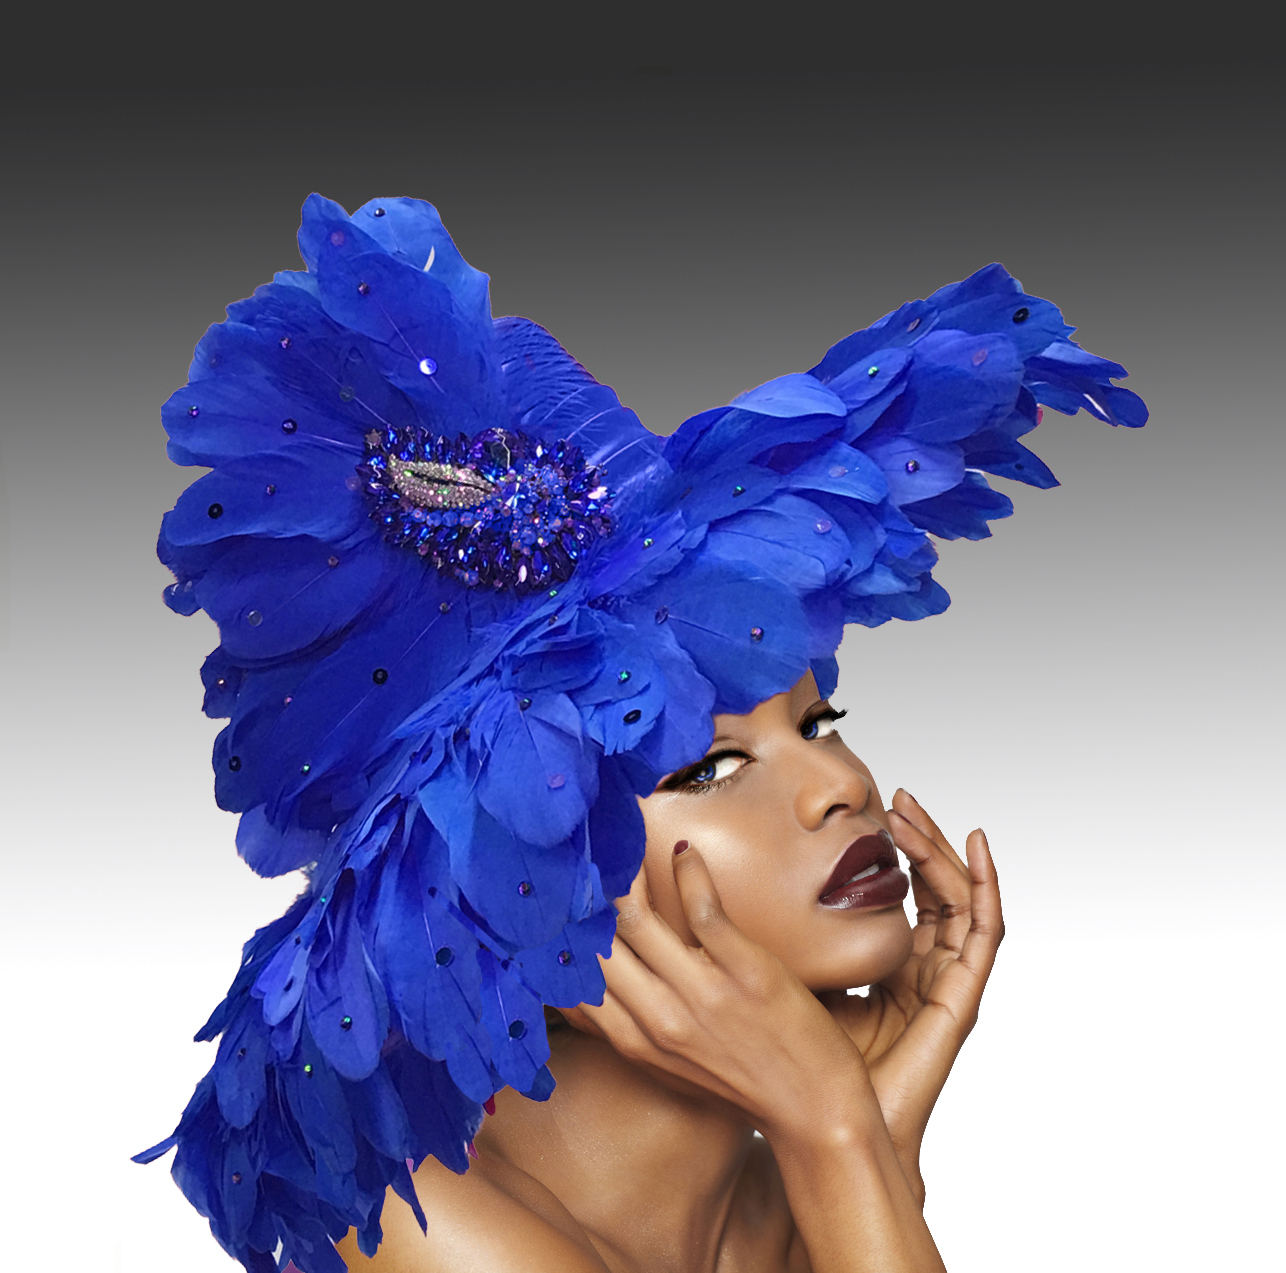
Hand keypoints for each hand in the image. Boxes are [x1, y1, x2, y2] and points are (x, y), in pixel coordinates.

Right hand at [572, 842, 879, 1143]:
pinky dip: (689, 871)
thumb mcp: (666, 1068)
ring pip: (636, 918)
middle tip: (589, 853)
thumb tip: (574, 993)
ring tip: (628, 843)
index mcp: (635, 1040)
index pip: (572, 977)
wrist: (815, 1111)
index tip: (559, 895)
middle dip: (585, 893)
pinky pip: (701, 909)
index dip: (559, 931)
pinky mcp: (746, 972)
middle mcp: (660, 1017)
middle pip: (595, 941)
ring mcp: (702, 993)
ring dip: (629, 873)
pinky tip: (684, 851)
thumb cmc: (739, 1084)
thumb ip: (621, 1029)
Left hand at [818, 790, 1004, 1201]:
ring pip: (958, 897)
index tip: (876, 811)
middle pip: (935, 889)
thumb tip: (746, 887)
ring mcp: (948, 981)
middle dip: (919, 840)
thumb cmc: (810, 1064)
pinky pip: (984, 928)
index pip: (906, 895)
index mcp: (893, 968)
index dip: (896, 852)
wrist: (832, 1124)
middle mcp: (926, 970)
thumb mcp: (795, 980)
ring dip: (939, 849)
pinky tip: (977, 844)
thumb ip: (793, 937)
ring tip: (912, 812)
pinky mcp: (961, 994)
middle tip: (896, 799)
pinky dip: (985, 882)